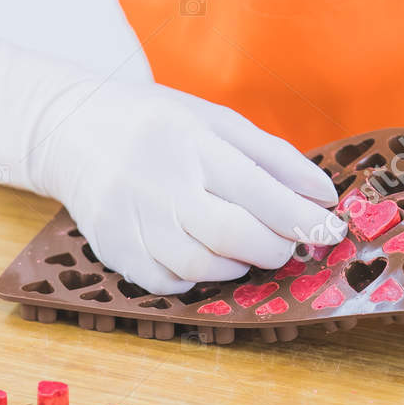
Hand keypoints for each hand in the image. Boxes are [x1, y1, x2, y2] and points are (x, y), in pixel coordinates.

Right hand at [0, 23, 340, 292]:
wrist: (72, 130)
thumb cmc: (159, 125)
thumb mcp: (217, 121)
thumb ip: (274, 158)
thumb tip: (324, 197)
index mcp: (192, 141)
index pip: (259, 191)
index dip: (302, 220)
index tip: (331, 232)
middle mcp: (160, 181)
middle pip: (232, 235)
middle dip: (274, 248)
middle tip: (287, 245)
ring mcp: (131, 218)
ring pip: (202, 266)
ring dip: (237, 266)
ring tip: (244, 247)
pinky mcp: (112, 248)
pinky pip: (169, 282)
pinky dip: (197, 278)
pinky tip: (203, 255)